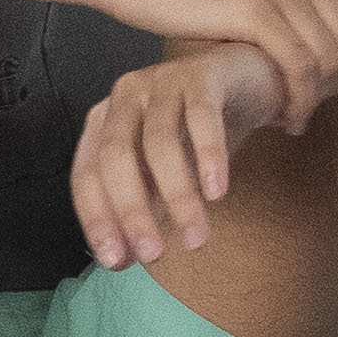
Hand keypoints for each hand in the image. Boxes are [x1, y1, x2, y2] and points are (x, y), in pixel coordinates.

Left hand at [67, 40, 289, 270]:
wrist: (250, 78)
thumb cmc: (200, 129)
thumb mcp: (167, 173)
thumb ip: (146, 209)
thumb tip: (125, 260)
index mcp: (105, 121)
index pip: (87, 174)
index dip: (98, 219)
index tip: (115, 261)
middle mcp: (125, 97)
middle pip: (117, 157)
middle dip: (132, 210)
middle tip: (153, 254)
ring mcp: (162, 81)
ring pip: (160, 142)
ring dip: (177, 195)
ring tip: (196, 236)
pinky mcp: (202, 74)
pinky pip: (202, 117)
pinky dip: (209, 157)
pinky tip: (217, 192)